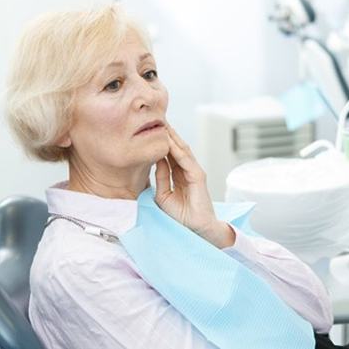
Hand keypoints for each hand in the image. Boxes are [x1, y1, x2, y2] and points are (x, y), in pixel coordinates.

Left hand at [154, 124, 234, 248]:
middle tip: (156, 119)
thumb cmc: (181, 216)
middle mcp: (188, 170)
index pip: (170, 154)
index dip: (161, 142)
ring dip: (172, 137)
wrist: (196, 228)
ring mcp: (194, 172)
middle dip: (167, 134)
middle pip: (177, 148)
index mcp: (180, 174)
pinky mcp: (198, 176)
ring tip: (162, 124)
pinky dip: (177, 150)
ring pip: (182, 150)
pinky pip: (186, 160)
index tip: (150, 130)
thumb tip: (156, 162)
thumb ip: (161, 178)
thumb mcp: (163, 195)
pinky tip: (170, 141)